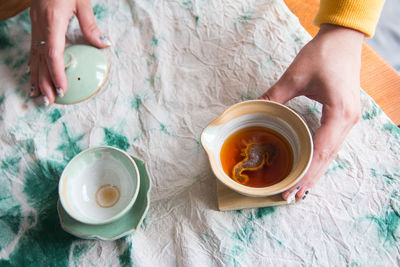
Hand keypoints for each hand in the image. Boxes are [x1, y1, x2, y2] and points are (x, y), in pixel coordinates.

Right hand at [29, 0, 110, 104]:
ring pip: (34, 57)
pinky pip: (32, 50)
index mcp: (53, 22)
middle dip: (44, 82)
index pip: (53, 54)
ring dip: (36, 77)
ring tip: (38, 95)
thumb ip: (91, 25)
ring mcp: (35, 27)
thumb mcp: (82, 2)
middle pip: (41, 60)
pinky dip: (32, 65)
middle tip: (48, 101)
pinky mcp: (35, 26)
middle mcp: (41, 27)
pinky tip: (32, 75)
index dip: (56, 74)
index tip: (62, 89)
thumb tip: (104, 44)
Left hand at [259, 24, 363, 200]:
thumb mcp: (294, 76)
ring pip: (331, 153)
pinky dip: (320, 158)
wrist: (343, 39)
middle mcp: (348, 121)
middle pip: (327, 158)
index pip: (320, 152)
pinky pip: (332, 143)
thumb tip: (254, 111)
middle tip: (291, 197)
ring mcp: (349, 119)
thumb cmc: (322, 54)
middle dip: (309, 179)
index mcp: (339, 113)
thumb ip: (273, 96)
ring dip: (315, 172)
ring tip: (299, 190)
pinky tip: (310, 167)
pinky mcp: (344, 116)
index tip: (290, 189)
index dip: (305, 173)